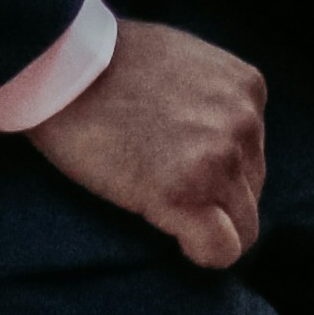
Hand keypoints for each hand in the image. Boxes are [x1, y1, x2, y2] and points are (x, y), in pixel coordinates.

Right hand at [26, 19, 264, 269]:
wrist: (60, 67)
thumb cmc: (107, 64)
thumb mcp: (184, 61)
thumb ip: (214, 98)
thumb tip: (223, 140)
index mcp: (247, 88)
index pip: (254, 156)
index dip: (216, 171)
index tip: (176, 164)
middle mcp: (244, 122)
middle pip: (250, 193)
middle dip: (213, 199)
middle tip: (159, 182)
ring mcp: (219, 158)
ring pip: (241, 229)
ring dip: (204, 225)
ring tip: (155, 200)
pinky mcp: (186, 193)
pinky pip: (219, 251)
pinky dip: (199, 253)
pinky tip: (172, 238)